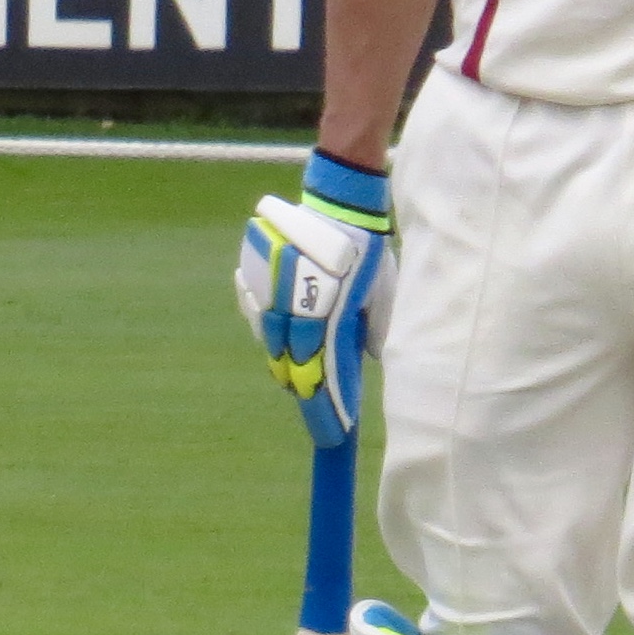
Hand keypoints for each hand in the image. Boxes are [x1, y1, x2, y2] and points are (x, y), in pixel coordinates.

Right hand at [234, 151, 392, 449]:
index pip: (323, 370)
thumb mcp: (380, 294)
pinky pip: (256, 311)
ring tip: (297, 380)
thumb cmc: (368, 251)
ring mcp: (268, 287)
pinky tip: (279, 338)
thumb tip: (362, 361)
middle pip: (290, 361)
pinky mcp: (253, 272)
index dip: (326, 406)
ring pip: (270, 339)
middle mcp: (292, 302)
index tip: (333, 433)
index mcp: (329, 309)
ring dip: (284, 361)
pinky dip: (267, 328)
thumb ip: (371, 329)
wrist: (338, 201)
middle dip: (304, 389)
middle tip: (317, 411)